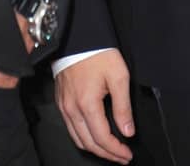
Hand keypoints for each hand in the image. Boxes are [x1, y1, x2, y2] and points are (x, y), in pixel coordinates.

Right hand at [55, 49, 133, 163]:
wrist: (78, 36)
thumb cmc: (98, 53)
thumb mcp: (118, 76)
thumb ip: (123, 106)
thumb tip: (127, 131)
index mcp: (87, 104)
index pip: (102, 138)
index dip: (116, 150)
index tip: (127, 155)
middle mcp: (72, 110)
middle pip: (89, 144)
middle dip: (107, 154)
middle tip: (121, 157)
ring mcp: (64, 107)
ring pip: (78, 139)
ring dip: (94, 148)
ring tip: (110, 150)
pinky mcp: (61, 102)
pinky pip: (71, 128)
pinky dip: (83, 138)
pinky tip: (94, 136)